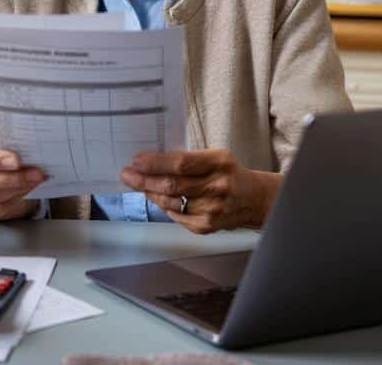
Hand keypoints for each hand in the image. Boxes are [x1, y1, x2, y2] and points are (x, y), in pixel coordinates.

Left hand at [119, 149, 278, 233]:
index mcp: (219, 163)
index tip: (137, 160)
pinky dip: (163, 206)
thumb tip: (151, 161)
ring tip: (138, 184)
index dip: (155, 163)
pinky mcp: (207, 226)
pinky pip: (176, 216)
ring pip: (170, 202)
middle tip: (127, 174)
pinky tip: (157, 198)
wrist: (254, 199)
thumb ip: (188, 158)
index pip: (181, 163)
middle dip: (144, 180)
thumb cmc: (229, 173)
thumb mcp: (215, 156)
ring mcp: (212, 209)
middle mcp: (217, 187)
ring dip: (150, 193)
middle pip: (172, 185)